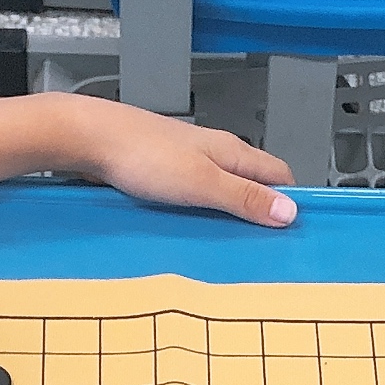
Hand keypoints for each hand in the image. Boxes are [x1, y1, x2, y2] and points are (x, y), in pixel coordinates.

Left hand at [50, 96, 296, 226]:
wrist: (89, 138)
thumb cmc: (142, 154)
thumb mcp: (202, 183)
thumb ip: (244, 198)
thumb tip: (289, 211)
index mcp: (231, 151)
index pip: (279, 174)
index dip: (291, 200)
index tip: (295, 231)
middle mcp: (214, 152)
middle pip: (252, 183)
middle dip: (261, 212)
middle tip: (264, 246)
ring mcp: (188, 161)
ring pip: (223, 190)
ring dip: (231, 215)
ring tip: (231, 243)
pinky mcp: (164, 171)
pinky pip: (196, 195)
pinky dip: (203, 213)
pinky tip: (193, 229)